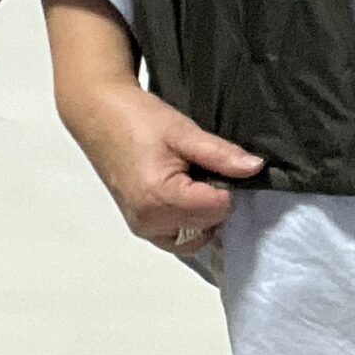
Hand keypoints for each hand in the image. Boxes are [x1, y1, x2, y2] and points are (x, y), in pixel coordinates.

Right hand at [60, 78, 264, 258]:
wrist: (100, 116)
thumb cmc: (136, 120)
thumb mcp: (184, 132)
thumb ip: (221, 155)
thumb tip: (255, 168)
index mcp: (161, 198)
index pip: (220, 209)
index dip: (225, 185)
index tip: (211, 163)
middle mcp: (150, 222)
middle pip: (209, 225)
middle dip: (213, 200)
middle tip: (198, 169)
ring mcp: (143, 228)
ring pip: (195, 237)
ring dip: (202, 215)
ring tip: (190, 182)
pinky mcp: (140, 227)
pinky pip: (177, 238)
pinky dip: (188, 223)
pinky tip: (183, 195)